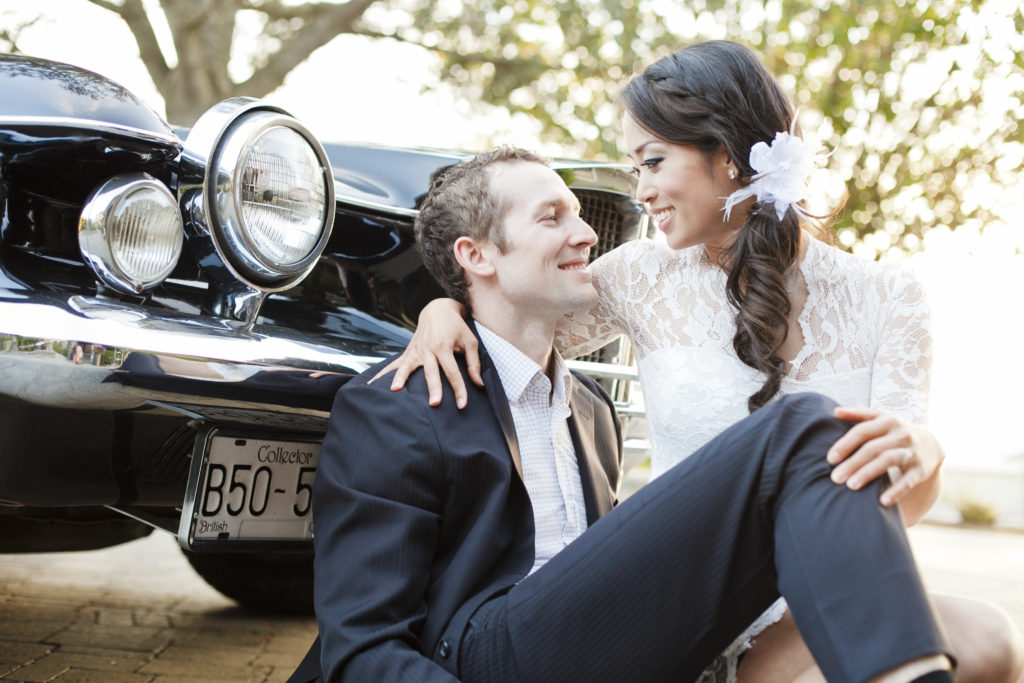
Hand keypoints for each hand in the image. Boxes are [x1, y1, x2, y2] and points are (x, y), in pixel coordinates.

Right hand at [369, 298, 481, 407]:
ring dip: (401, 378)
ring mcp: (416, 350)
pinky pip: (396, 363)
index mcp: (444, 346)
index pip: (453, 372)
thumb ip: (474, 364)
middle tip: (434, 403)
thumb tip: (479, 385)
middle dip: (432, 387)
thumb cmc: (456, 327)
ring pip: (407, 366)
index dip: (459, 389)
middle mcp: (428, 348)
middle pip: (431, 371)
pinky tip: (372, 384)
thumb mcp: (470, 341)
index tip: (462, 405)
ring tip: (395, 391)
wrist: (437, 310)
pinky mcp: (409, 351)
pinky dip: (384, 373)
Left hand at [827, 406, 943, 508]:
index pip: (862, 431)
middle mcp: (901, 434)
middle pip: (872, 448)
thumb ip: (859, 413)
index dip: (845, 445)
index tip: (830, 459)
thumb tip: (835, 411)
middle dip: (852, 463)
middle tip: (835, 478)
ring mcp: (912, 451)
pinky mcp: (922, 469)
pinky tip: (882, 501)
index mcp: (888, 421)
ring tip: (851, 486)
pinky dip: (896, 491)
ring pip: (887, 461)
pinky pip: (908, 481)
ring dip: (868, 474)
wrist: (930, 444)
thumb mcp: (881, 419)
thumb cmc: (895, 431)